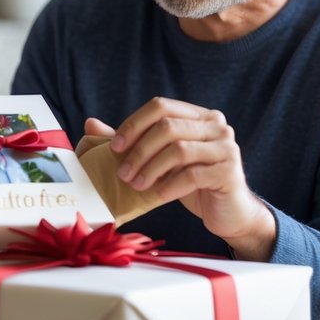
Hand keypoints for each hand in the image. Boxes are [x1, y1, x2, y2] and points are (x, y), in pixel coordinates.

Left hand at [97, 98, 274, 258]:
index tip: (114, 147)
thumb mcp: (161, 160)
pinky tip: (157, 195)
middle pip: (169, 126)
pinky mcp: (229, 172)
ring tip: (136, 185)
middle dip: (139, 150)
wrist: (228, 214)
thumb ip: (131, 141)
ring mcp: (226, 147)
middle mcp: (216, 125)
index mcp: (199, 115)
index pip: (161, 106)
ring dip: (151, 168)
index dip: (134, 123)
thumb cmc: (192, 183)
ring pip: (179, 149)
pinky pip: (192, 175)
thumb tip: (90, 124)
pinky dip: (169, 185)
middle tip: (122, 173)